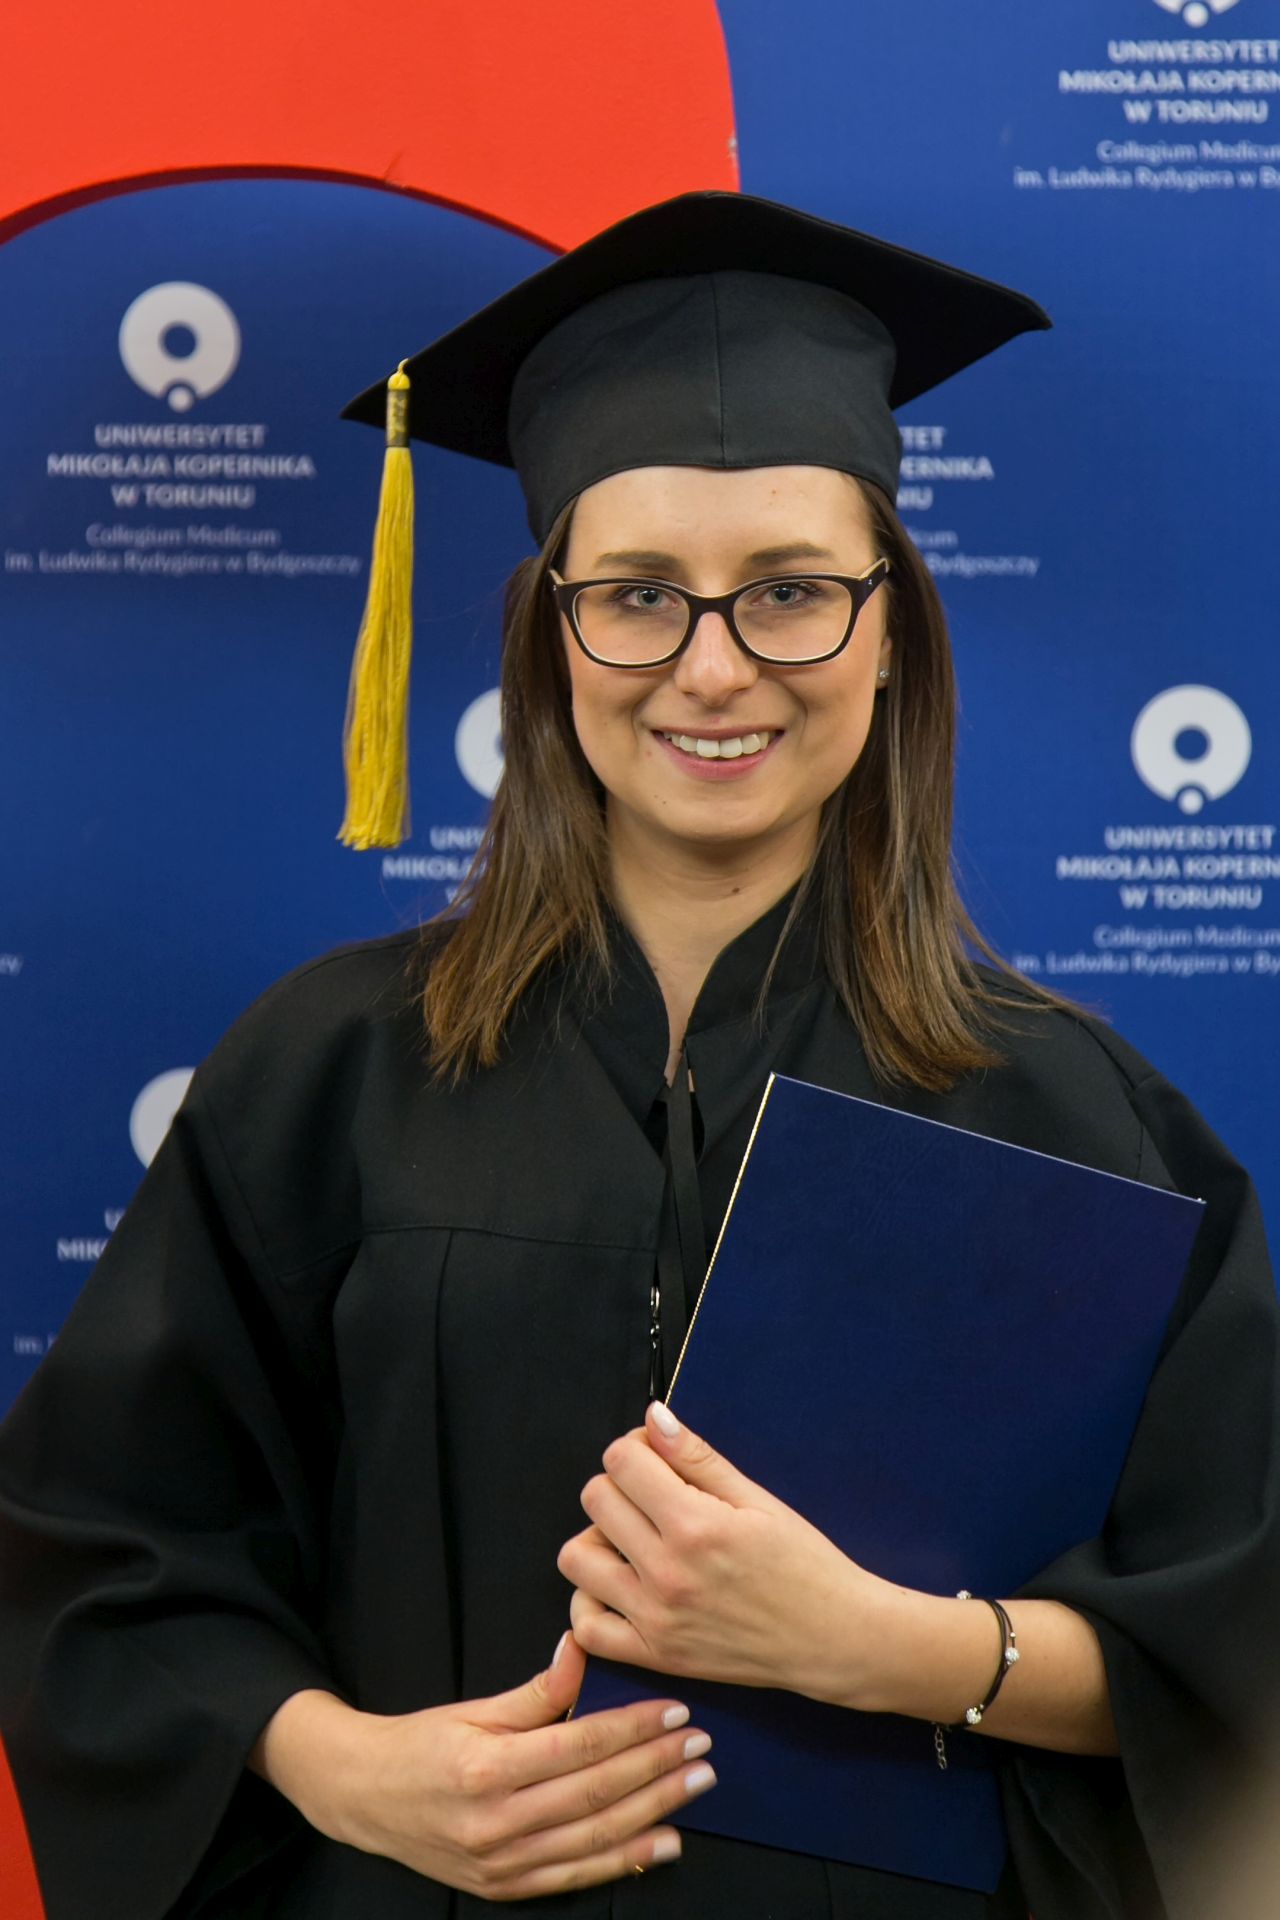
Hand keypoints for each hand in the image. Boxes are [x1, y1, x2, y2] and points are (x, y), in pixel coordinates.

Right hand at [256, 1638, 715, 1901]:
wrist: (364, 1800)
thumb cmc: (420, 1744)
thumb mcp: (471, 1707)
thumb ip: (535, 1691)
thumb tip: (581, 1649)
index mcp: (486, 1767)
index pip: (579, 1745)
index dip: (633, 1728)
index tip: (675, 1710)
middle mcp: (496, 1821)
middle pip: (595, 1792)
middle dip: (657, 1767)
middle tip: (701, 1745)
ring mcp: (502, 1862)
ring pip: (595, 1837)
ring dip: (654, 1812)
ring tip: (695, 1786)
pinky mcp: (505, 1888)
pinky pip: (575, 1876)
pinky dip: (624, 1861)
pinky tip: (662, 1841)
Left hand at [559, 1403, 886, 1705]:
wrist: (832, 1638)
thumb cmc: (805, 1565)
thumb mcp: (758, 1500)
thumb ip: (697, 1458)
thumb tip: (654, 1418)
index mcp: (695, 1525)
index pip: (621, 1461)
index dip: (635, 1448)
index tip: (656, 1457)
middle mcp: (667, 1572)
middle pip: (595, 1499)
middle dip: (618, 1485)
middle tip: (651, 1495)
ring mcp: (656, 1618)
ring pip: (577, 1558)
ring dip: (598, 1538)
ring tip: (634, 1539)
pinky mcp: (655, 1655)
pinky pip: (587, 1628)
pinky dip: (591, 1601)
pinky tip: (619, 1584)